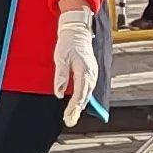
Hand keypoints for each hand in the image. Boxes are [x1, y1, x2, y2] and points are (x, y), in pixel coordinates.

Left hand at [52, 2, 104, 123]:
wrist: (77, 31)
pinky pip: (88, 88)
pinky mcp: (91, 72)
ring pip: (88, 94)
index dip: (74, 107)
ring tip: (72, 116)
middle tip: (69, 121)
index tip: (68, 117)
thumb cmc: (68, 42)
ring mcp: (93, 73)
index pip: (80, 94)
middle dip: (77, 110)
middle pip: (86, 97)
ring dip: (81, 105)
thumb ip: (61, 76)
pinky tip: (77, 104)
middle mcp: (92, 74)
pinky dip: (83, 97)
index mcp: (84, 70)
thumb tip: (60, 92)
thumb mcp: (60, 58)